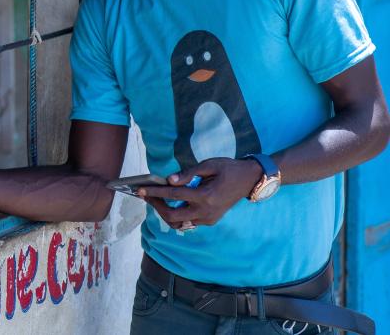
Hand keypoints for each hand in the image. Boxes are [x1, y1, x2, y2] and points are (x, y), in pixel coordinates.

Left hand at [138, 157, 262, 228]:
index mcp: (205, 196)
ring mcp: (208, 219)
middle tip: (146, 195)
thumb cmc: (228, 169)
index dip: (155, 192)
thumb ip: (188, 174)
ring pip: (179, 224)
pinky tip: (170, 204)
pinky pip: (188, 223)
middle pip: (172, 216)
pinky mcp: (210, 221)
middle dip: (156, 206)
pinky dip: (176, 216)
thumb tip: (169, 180)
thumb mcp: (209, 165)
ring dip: (165, 213)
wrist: (249, 180)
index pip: (174, 195)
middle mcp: (206, 211)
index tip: (140, 190)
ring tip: (156, 200)